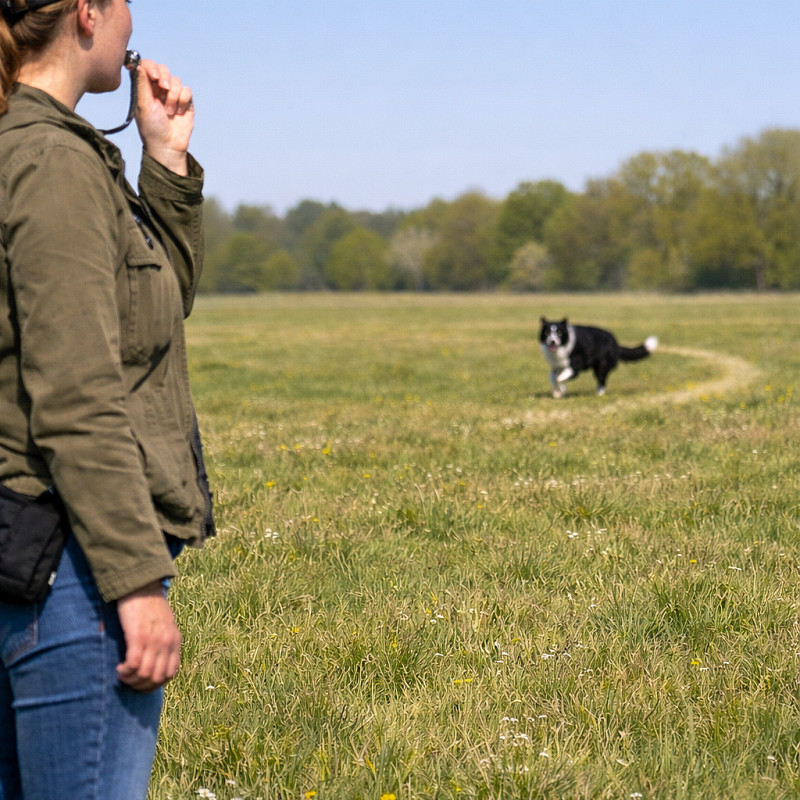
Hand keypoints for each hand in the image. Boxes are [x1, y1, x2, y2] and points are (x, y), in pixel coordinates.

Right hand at [116, 581, 181, 691]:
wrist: (141, 585)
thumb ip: (162, 641)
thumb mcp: (164, 624)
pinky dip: (125, 672)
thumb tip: (152, 661)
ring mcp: (154, 639)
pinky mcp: (138, 635)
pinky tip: (119, 668)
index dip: (155, 683)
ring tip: (122, 674)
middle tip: (129, 680)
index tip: (141, 682)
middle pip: (157, 678)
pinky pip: (134, 664)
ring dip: (131, 680)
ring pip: (145, 674)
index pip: (171, 673)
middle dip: (141, 685)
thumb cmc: (149, 605)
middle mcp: (167, 642)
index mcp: (175, 640)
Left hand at [134, 59, 194, 175]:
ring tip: (169, 111)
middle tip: (163, 89)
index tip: (153, 75)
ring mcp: (173, 95)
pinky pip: (187, 91)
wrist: (167, 145)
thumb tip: (137, 64)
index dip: (151, 67)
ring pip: (176, 81)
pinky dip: (183, 101)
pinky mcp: (185, 102)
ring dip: (173, 96)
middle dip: (164, 78)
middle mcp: (159, 89)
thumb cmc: (151, 128)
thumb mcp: (143, 104)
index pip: (148, 67)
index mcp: (145, 88)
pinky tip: (178, 112)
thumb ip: (141, 84)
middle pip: (163, 69)